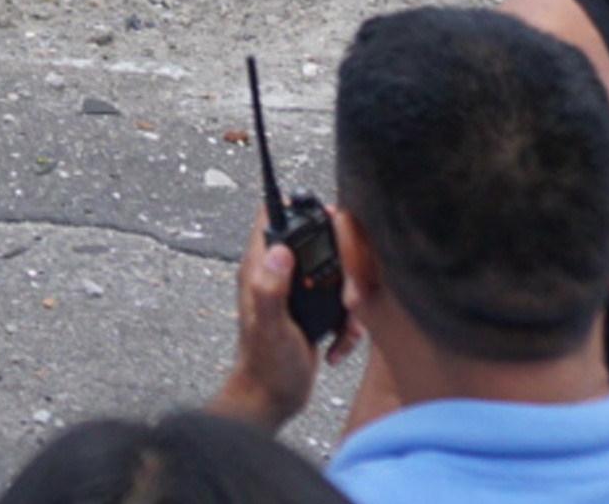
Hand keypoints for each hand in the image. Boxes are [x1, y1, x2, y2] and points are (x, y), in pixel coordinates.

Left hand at [210, 224, 357, 432]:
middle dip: (340, 261)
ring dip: (349, 300)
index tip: (328, 218)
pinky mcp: (313, 312)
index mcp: (259, 270)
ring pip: (334, 274)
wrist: (273, 399)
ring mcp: (296, 293)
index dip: (297, 209)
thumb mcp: (270, 328)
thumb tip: (279, 251)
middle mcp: (277, 275)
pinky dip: (347, 325)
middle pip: (314, 242)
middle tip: (349, 289)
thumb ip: (271, 289)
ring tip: (346, 323)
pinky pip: (341, 304)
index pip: (272, 218)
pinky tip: (336, 347)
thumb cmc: (265, 367)